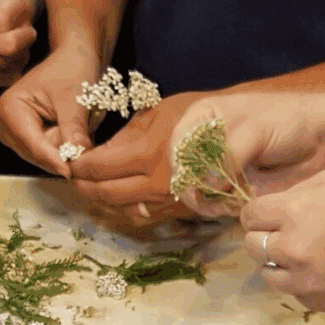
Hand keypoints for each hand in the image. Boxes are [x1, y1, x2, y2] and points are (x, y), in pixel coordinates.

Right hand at [0, 42, 104, 175]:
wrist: (76, 57)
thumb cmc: (72, 68)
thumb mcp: (75, 98)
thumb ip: (74, 129)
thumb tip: (78, 159)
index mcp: (9, 109)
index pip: (32, 144)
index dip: (54, 159)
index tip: (72, 172)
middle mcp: (6, 124)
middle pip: (36, 155)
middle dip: (61, 153)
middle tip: (84, 143)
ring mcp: (16, 133)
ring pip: (44, 157)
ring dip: (64, 150)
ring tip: (79, 129)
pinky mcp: (29, 137)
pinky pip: (49, 153)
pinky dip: (64, 147)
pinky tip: (74, 132)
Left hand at [70, 91, 206, 215]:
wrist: (253, 126)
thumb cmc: (208, 110)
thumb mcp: (163, 110)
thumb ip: (130, 132)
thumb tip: (102, 151)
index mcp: (150, 152)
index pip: (100, 168)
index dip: (80, 167)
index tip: (70, 163)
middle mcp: (160, 182)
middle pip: (109, 194)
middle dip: (87, 187)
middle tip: (75, 178)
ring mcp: (175, 199)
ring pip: (129, 209)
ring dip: (109, 199)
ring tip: (96, 187)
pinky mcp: (189, 209)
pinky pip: (152, 215)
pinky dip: (134, 206)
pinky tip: (128, 194)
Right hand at [168, 92, 324, 208]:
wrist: (321, 138)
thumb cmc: (288, 122)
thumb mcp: (255, 130)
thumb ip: (229, 155)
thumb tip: (209, 184)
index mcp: (205, 116)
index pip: (179, 144)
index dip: (183, 164)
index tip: (196, 180)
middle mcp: (206, 140)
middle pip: (184, 170)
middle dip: (194, 187)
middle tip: (210, 200)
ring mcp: (219, 164)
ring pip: (197, 190)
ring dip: (206, 201)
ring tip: (224, 205)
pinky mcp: (233, 184)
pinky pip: (216, 200)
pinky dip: (221, 207)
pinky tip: (232, 207)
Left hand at [239, 170, 324, 311]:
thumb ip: (295, 192)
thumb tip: (270, 206)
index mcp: (294, 212)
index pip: (249, 216)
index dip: (259, 212)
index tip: (270, 213)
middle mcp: (293, 249)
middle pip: (252, 246)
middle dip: (264, 236)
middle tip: (285, 232)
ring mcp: (305, 280)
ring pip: (267, 274)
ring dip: (278, 262)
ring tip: (301, 252)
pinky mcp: (319, 302)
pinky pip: (292, 292)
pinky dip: (299, 281)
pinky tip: (319, 268)